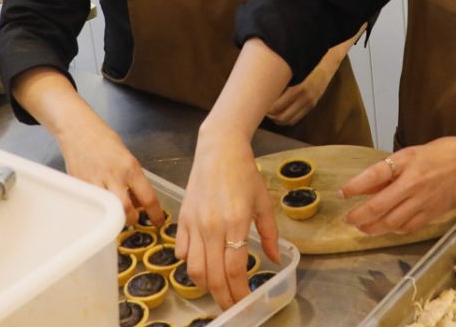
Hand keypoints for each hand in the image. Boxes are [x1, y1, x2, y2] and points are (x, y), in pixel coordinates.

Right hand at [58, 122, 163, 227]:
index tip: (158, 221)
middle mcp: (114, 176)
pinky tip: (101, 205)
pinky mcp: (81, 188)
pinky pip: (93, 207)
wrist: (78, 130)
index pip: (148, 197)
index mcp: (130, 167)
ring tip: (116, 213)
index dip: (155, 214)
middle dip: (132, 219)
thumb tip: (137, 200)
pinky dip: (99, 210)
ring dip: (115, 218)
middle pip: (127, 211)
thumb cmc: (103, 139)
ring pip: (109, 213)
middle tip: (133, 217)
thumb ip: (132, 178)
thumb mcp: (126, 156)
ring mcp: (96, 183)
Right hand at [176, 128, 278, 310]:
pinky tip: (202, 265)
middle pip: (213, 276)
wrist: (219, 148)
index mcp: (235, 222)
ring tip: (218, 289)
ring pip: (193, 269)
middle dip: (224, 298)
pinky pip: (181, 251)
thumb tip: (275, 260)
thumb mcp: (263, 202)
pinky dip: (189, 264)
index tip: (247, 302)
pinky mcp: (182, 218)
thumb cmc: (245, 172)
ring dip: (206, 286)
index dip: (241, 292)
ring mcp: (194, 223)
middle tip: (233, 306)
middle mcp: (211, 227)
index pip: (234, 270)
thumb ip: (270, 234)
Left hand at [266, 62, 332, 126]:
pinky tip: (281, 116)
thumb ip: (284, 85)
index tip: (262, 105)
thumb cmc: (307, 69)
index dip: (269, 109)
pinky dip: (286, 120)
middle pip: (284, 116)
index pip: (280, 105)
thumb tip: (268, 93)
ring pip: (290, 120)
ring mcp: (309, 105)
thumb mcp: (295, 74)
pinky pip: (296, 119)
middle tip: (264, 112)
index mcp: (300, 89)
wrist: (324, 73)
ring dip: (278, 120)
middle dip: (272, 116)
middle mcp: (305, 99)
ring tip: (270, 115)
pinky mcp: (311, 108)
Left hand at [339, 136, 455, 234]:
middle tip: (347, 219)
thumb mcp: (411, 153)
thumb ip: (390, 170)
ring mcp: (423, 202)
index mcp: (406, 164)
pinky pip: (409, 227)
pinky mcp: (433, 215)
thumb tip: (367, 184)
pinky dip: (394, 230)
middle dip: (359, 216)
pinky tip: (387, 228)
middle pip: (379, 206)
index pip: (373, 175)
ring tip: (362, 226)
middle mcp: (412, 185)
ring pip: (392, 222)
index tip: (341, 193)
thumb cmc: (441, 152)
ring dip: (373, 227)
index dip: (355, 186)